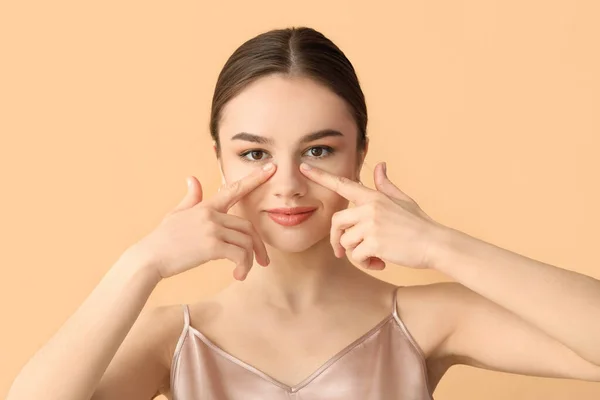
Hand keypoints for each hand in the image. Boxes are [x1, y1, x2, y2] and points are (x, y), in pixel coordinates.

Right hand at [132, 163, 276, 280]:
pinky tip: (237, 275)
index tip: (271, 169)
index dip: (254, 178)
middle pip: (248, 227)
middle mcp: (211, 215)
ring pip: (246, 242)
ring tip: (243, 273)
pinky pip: (239, 255)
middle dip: (259, 246)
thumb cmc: (162, 239)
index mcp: (205, 206)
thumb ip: (190, 198)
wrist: (149, 258)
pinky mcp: (212, 246)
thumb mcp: (176, 214)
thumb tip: (192, 178)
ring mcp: (212, 229)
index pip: (234, 189)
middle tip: (263, 261)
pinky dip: (243, 267)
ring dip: (250, 260)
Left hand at [299, 161, 441, 269]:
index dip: (321, 176)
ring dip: (357, 254)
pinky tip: (381, 263)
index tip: (303, 168)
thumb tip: (380, 165)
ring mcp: (372, 225)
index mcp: (374, 196)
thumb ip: (386, 186)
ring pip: (346, 242)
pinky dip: (367, 263)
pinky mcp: (375, 243)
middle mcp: (370, 208)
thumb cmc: (419, 224)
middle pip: (336, 222)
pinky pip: (357, 256)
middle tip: (342, 252)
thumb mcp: (403, 200)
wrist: (435, 244)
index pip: (342, 184)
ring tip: (375, 256)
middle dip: (336, 240)